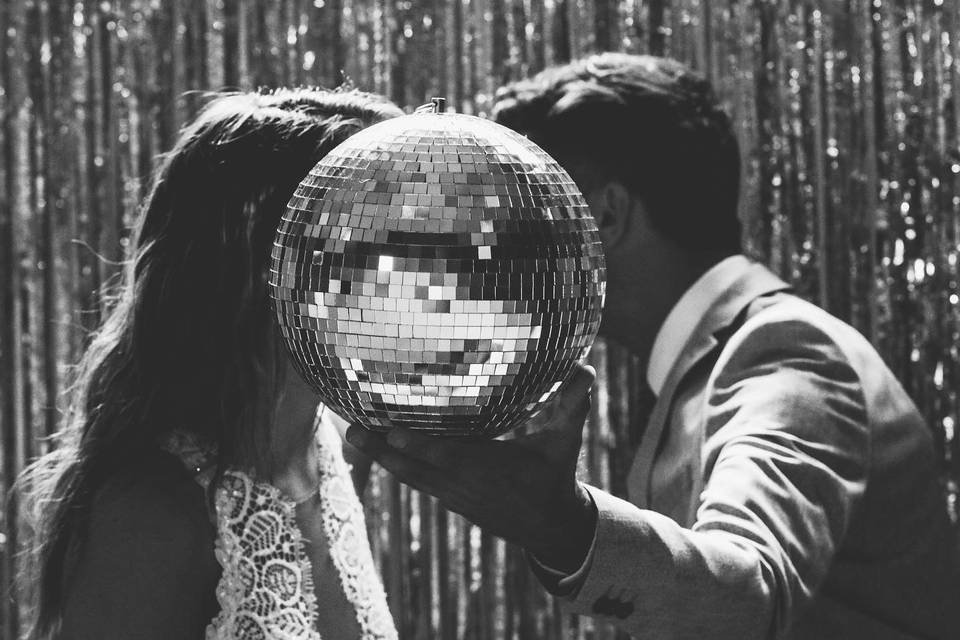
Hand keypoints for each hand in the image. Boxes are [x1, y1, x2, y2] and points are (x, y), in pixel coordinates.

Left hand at [346, 363, 597, 572]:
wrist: (549, 527)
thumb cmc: (555, 476)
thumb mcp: (566, 442)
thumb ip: (573, 405)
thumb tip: (588, 366)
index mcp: (490, 469)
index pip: (449, 456)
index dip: (419, 445)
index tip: (390, 430)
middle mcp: (465, 484)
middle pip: (416, 468)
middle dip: (381, 450)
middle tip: (351, 429)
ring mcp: (454, 495)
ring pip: (410, 476)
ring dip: (379, 458)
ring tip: (351, 435)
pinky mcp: (449, 499)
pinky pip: (416, 481)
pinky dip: (394, 466)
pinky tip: (374, 449)